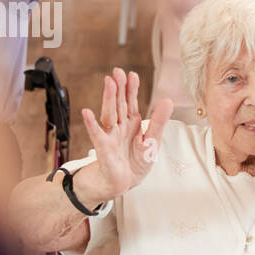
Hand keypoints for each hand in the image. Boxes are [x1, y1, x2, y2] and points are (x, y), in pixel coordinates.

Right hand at [79, 68, 171, 196]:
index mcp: (132, 123)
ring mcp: (110, 135)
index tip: (132, 74)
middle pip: (119, 104)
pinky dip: (92, 124)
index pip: (131, 102)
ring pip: (110, 113)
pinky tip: (87, 113)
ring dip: (109, 98)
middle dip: (119, 88)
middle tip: (117, 71)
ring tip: (109, 83)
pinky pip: (97, 134)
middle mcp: (120, 126)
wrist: (123, 183)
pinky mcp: (104, 148)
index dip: (131, 89)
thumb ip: (159, 121)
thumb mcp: (153, 141)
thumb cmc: (136, 162)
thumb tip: (167, 100)